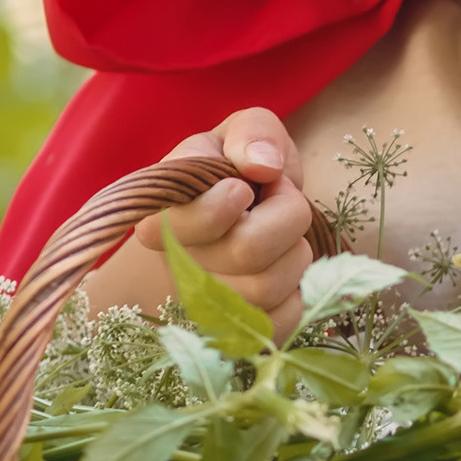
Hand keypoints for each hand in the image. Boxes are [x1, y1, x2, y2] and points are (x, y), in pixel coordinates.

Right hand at [84, 107, 314, 334]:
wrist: (243, 209)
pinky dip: (300, 292)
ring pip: (268, 289)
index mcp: (161, 214)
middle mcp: (176, 264)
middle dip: (287, 215)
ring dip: (296, 252)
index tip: (245, 186)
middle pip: (247, 251)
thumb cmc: (239, 166)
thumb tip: (263, 166)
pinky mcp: (237, 330)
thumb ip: (252, 132)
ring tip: (285, 232)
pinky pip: (282, 321)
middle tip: (280, 197)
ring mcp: (206, 304)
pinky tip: (286, 266)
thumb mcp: (243, 129)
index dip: (230, 199)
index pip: (193, 221)